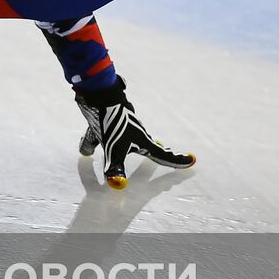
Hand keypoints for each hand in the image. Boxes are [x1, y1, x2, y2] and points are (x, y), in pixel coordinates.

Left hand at [75, 78, 193, 189]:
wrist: (99, 93)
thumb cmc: (111, 122)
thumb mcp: (114, 149)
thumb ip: (115, 168)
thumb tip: (118, 184)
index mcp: (141, 141)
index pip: (162, 155)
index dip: (176, 161)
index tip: (192, 160)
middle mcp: (134, 132)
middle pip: (148, 147)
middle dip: (158, 154)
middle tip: (171, 156)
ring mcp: (121, 125)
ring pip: (125, 140)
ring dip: (126, 149)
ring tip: (128, 153)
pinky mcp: (106, 120)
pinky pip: (103, 134)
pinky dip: (98, 141)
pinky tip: (85, 148)